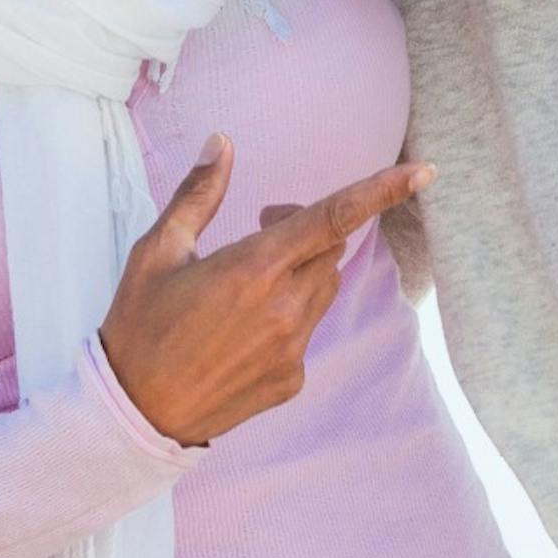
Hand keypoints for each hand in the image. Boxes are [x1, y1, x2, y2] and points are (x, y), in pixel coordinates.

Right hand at [95, 136, 431, 447]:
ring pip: (323, 290)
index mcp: (253, 269)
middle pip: (331, 250)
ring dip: (300, 272)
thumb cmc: (139, 326)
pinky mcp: (292, 380)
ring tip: (246, 281)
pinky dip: (287, 318)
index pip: (333, 218)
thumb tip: (224, 143)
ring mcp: (292, 349)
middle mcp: (284, 309)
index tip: (424, 172)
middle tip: (261, 225)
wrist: (133, 414)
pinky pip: (306, 332)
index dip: (382, 191)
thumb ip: (198, 194)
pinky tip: (240, 330)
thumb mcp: (157, 251)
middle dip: (308, 228)